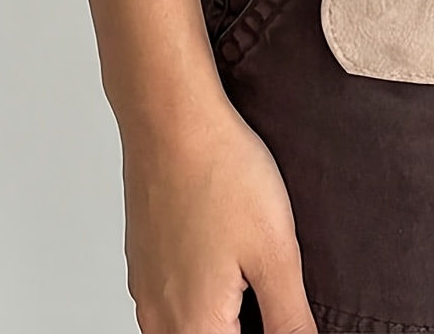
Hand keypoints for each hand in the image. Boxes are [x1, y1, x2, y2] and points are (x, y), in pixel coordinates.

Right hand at [122, 91, 316, 332]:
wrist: (170, 119)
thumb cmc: (220, 173)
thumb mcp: (275, 252)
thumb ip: (290, 319)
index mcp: (195, 326)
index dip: (273, 331)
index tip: (284, 308)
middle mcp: (160, 319)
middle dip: (247, 323)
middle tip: (274, 288)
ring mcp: (146, 291)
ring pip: (189, 326)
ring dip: (224, 315)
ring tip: (255, 277)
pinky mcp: (143, 264)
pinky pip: (174, 302)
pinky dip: (203, 296)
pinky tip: (228, 257)